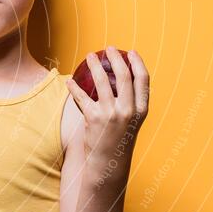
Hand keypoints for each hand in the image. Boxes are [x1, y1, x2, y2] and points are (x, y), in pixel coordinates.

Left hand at [65, 46, 149, 162]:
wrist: (107, 163)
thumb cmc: (118, 139)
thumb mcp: (131, 122)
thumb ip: (130, 103)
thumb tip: (121, 79)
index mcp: (141, 110)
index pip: (143, 80)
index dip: (138, 63)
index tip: (131, 51)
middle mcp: (129, 111)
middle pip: (124, 76)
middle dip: (116, 58)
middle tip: (108, 48)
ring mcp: (111, 114)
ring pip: (102, 81)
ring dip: (94, 65)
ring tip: (89, 56)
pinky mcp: (94, 118)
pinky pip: (82, 97)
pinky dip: (74, 87)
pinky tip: (69, 81)